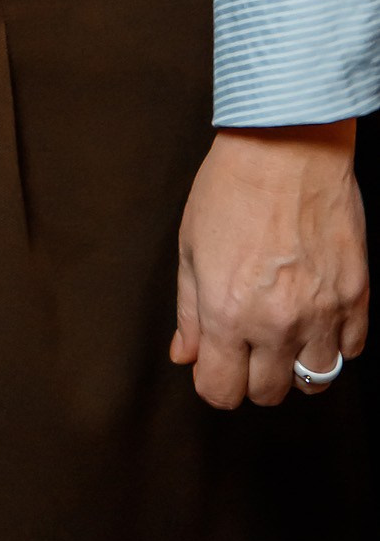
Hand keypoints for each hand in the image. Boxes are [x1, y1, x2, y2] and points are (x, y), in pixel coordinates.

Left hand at [172, 122, 367, 405]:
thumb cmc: (230, 187)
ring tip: (285, 333)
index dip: (214, 382)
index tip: (215, 364)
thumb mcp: (191, 245)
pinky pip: (350, 350)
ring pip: (314, 381)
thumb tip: (185, 355)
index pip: (221, 391)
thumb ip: (189, 310)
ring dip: (296, 366)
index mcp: (226, 312)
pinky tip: (316, 314)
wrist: (286, 146)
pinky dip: (334, 342)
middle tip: (248, 343)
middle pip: (267, 394)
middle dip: (252, 376)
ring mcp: (321, 313)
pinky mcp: (356, 297)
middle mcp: (275, 324)